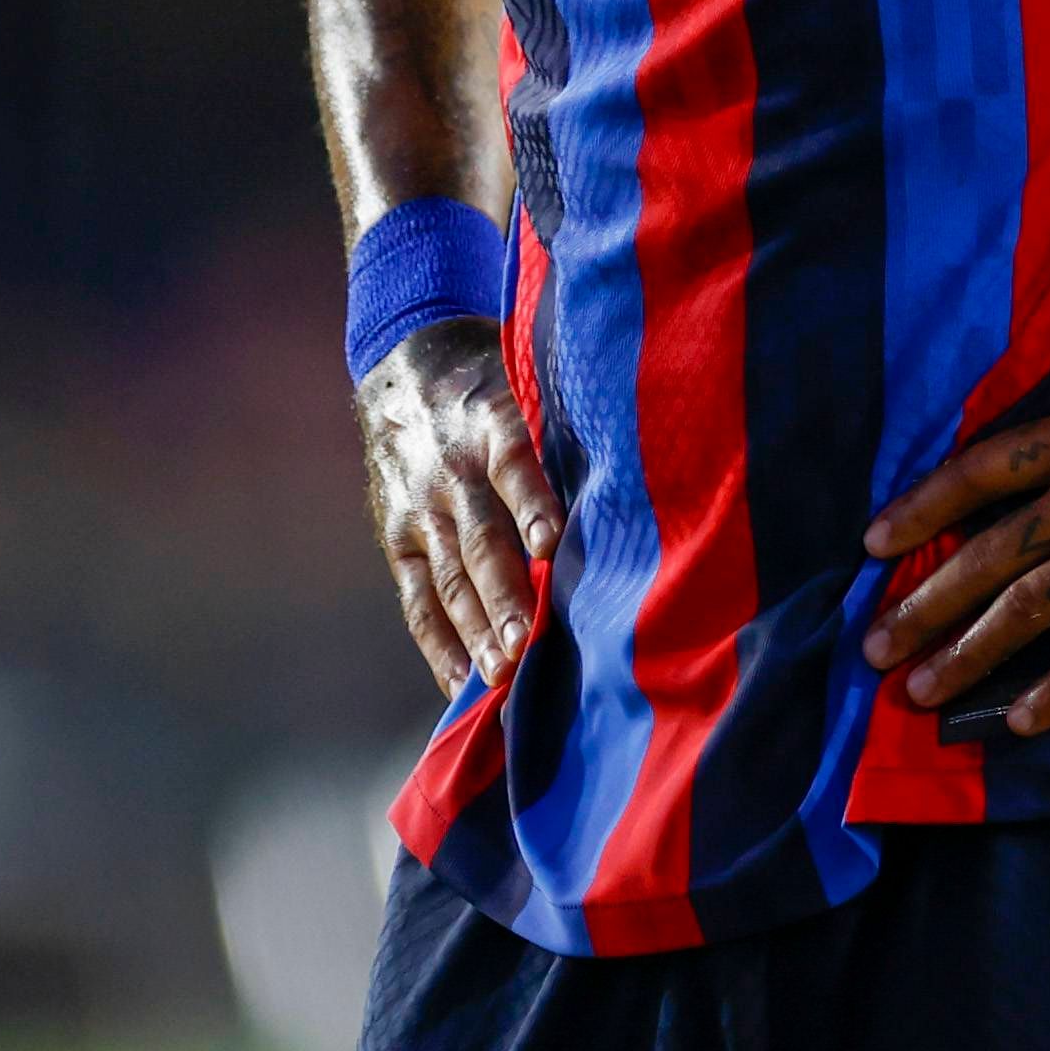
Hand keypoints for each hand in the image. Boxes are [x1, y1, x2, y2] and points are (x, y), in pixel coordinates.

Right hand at [359, 319, 560, 696]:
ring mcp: (421, 508)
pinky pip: (417, 598)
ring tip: (501, 674)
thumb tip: (652, 468)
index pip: (514, 465)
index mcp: (492, 422)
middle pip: (479, 538)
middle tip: (526, 643)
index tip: (552, 545)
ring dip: (475, 629)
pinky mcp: (397, 538)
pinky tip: (462, 682)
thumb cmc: (497, 386)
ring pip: (448, 576)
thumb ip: (569, 425)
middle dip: (503, 595)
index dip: (532, 505)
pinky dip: (438, 643)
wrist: (404, 368)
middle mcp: (452, 469)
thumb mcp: (528, 382)